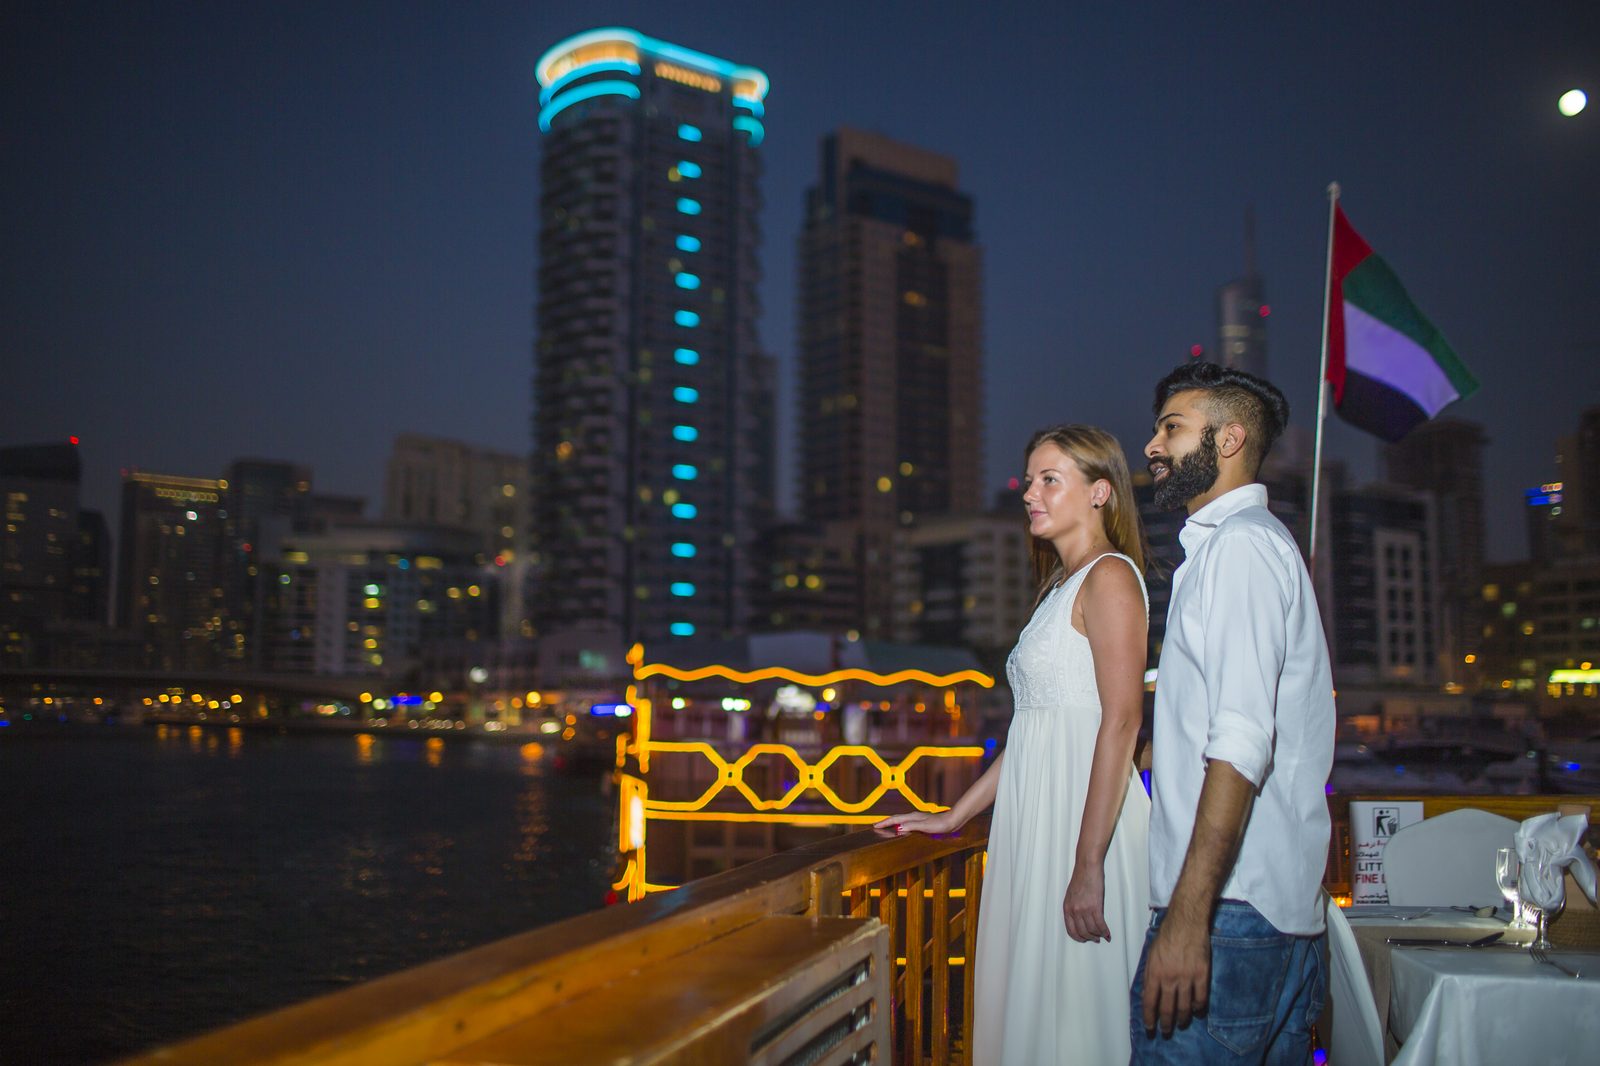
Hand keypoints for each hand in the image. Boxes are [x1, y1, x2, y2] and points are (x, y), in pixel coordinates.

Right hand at [873, 810, 959, 836]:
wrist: (952, 821)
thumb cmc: (940, 824)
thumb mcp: (925, 826)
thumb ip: (912, 826)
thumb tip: (899, 828)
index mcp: (913, 817)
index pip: (895, 819)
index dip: (885, 822)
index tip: (875, 825)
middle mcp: (914, 817)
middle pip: (897, 819)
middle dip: (886, 822)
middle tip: (877, 826)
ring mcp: (918, 819)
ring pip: (902, 821)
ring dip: (893, 824)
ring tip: (887, 828)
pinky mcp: (923, 823)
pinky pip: (908, 824)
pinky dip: (901, 826)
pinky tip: (903, 830)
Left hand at [1062, 862, 1109, 941]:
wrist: (1087, 867)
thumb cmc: (1081, 878)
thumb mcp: (1071, 896)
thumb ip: (1074, 908)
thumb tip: (1081, 920)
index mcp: (1067, 908)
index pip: (1071, 930)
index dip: (1078, 937)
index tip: (1084, 939)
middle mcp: (1074, 910)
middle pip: (1082, 932)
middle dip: (1090, 938)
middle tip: (1096, 939)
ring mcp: (1084, 909)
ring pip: (1092, 930)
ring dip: (1098, 935)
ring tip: (1103, 935)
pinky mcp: (1095, 906)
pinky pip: (1100, 924)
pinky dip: (1105, 931)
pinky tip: (1108, 933)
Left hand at [1140, 913, 1209, 1035]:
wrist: (1186, 922)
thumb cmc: (1167, 935)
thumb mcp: (1151, 953)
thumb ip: (1151, 973)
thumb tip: (1149, 991)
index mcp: (1154, 972)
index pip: (1149, 1001)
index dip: (1149, 1017)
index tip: (1150, 1027)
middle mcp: (1169, 978)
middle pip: (1167, 1008)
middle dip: (1165, 1023)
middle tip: (1166, 1031)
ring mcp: (1187, 977)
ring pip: (1184, 1007)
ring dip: (1182, 1019)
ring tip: (1181, 1024)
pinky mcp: (1202, 974)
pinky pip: (1201, 998)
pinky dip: (1199, 1008)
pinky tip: (1197, 1012)